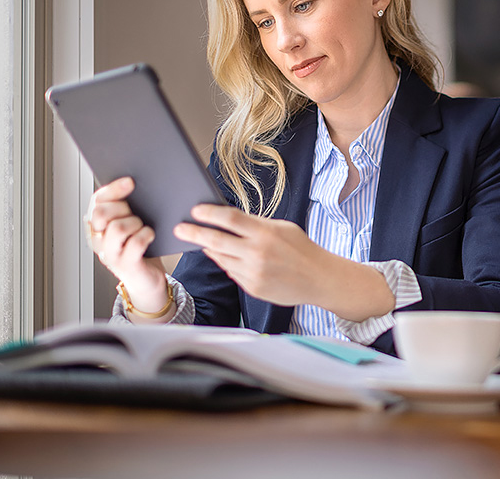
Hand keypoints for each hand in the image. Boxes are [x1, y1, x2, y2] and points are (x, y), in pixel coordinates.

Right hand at [85, 177, 168, 315]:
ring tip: (142, 227)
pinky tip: (150, 235)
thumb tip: (133, 184)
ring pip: (117, 228)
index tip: (130, 181)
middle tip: (136, 213)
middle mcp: (99, 240)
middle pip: (102, 213)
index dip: (112, 189)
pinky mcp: (126, 265)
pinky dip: (146, 235)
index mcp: (97, 226)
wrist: (146, 279)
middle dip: (123, 208)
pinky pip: (135, 243)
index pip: (96, 201)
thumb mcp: (129, 224)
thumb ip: (126, 207)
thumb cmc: (139, 248)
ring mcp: (110, 254)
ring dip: (135, 223)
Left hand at [174, 205, 393, 320]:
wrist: (320, 279)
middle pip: (216, 240)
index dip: (208, 213)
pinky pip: (231, 272)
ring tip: (203, 241)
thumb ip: (255, 225)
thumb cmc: (302, 249)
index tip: (194, 210)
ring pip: (221, 258)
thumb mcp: (282, 228)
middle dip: (194, 233)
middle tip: (179, 228)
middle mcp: (257, 253)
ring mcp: (253, 273)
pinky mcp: (253, 288)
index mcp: (265, 233)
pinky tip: (229, 257)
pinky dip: (227, 263)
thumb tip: (227, 220)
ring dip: (210, 249)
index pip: (229, 218)